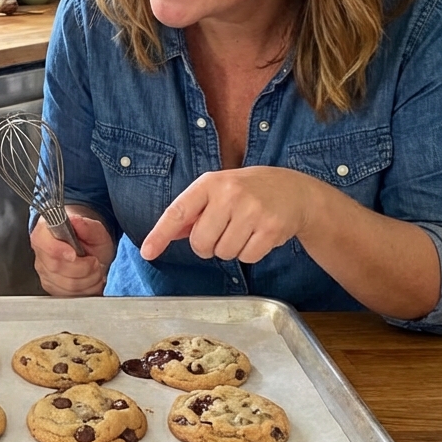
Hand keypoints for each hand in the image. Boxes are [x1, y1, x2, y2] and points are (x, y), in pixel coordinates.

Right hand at [30, 210, 115, 296]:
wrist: (89, 248)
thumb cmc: (88, 237)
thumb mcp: (95, 228)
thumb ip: (87, 225)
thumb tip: (76, 221)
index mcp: (44, 232)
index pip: (43, 243)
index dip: (58, 251)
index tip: (74, 254)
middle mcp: (41, 252)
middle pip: (56, 267)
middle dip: (83, 267)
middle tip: (94, 261)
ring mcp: (45, 271)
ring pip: (66, 284)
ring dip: (88, 279)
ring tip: (94, 270)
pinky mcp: (51, 286)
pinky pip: (70, 295)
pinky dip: (86, 289)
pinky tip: (89, 278)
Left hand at [140, 168, 317, 263]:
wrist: (293, 190)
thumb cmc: (247, 191)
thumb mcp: (217, 191)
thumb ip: (192, 212)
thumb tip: (167, 234)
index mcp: (209, 183)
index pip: (178, 212)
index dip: (160, 234)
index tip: (147, 252)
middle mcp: (229, 194)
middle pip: (201, 242)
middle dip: (208, 246)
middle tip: (222, 231)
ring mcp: (251, 211)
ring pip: (224, 253)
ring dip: (230, 249)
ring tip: (243, 229)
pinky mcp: (270, 229)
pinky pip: (247, 258)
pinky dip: (250, 253)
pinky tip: (258, 235)